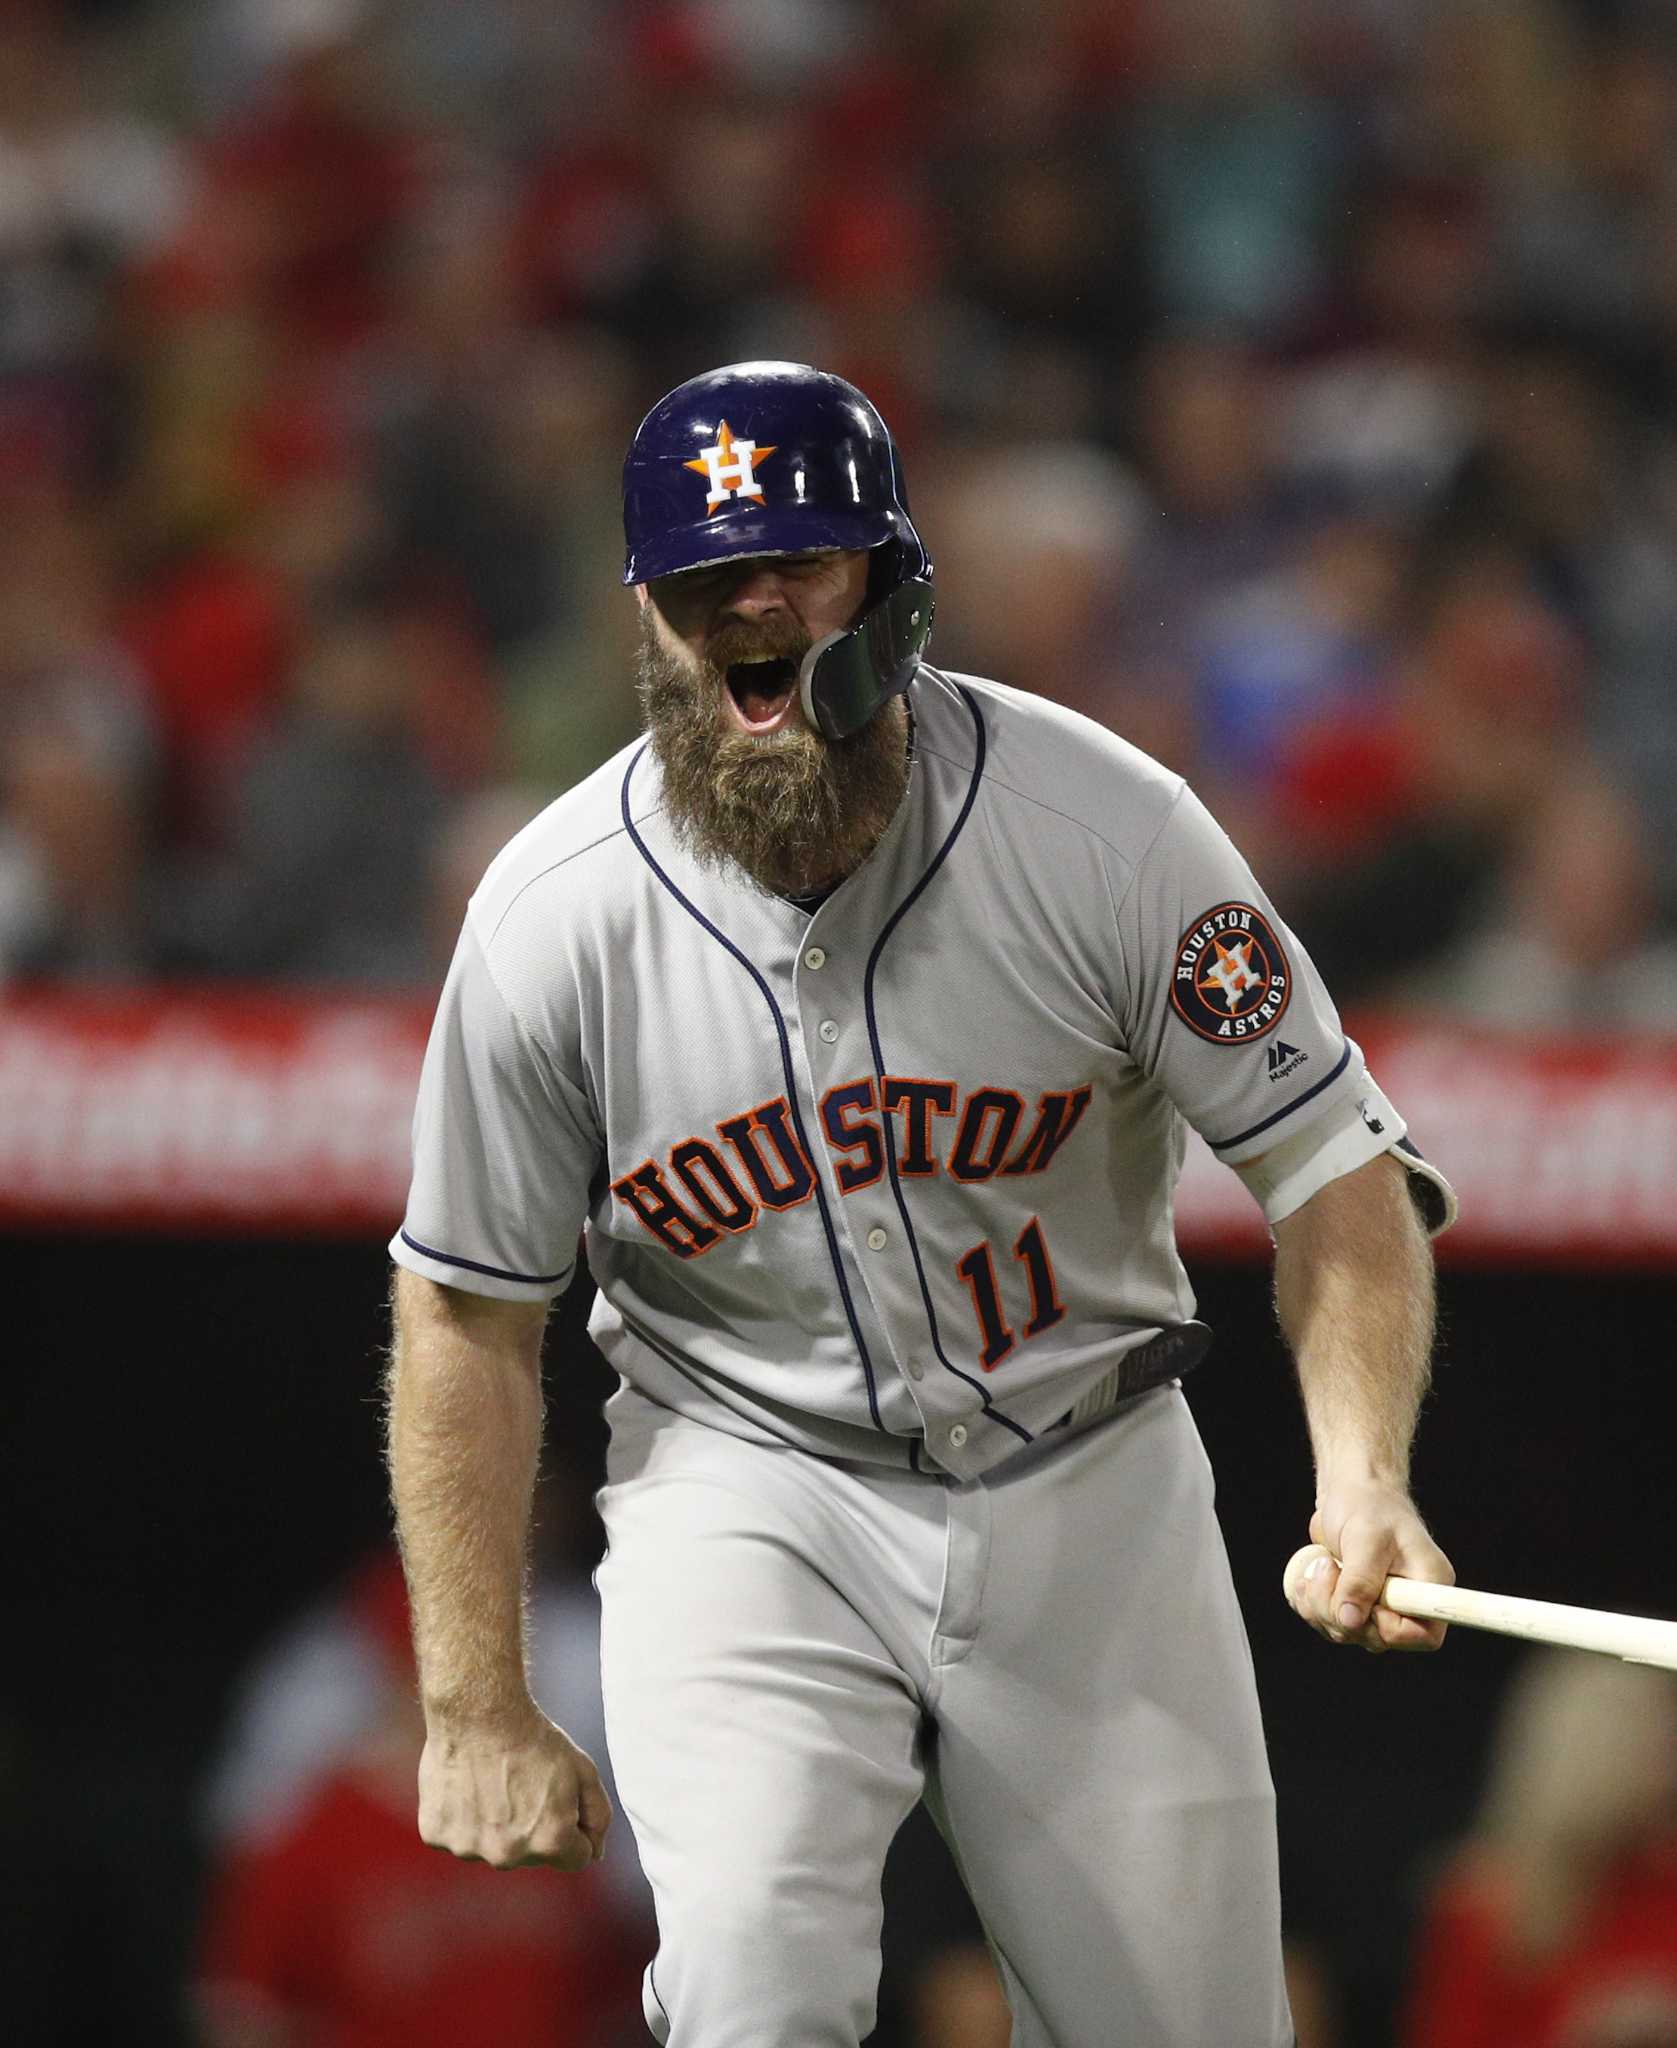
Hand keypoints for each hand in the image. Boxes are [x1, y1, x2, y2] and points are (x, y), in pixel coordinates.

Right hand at [418, 1711, 611, 1870]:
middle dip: (535, 1828)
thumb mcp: (584, 1771)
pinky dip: (462, 1817)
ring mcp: (469, 1848)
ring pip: (491, 1846)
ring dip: (495, 1825)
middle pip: (532, 1855)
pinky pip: (457, 1835)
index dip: (575, 1827)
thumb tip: (595, 1852)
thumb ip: (598, 1817)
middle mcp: (508, 1855)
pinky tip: (467, 1785)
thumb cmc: (533, 1739)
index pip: (576, 1857)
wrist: (478, 1712)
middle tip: (523, 1785)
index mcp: (550, 1842)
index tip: (559, 1800)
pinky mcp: (436, 1835)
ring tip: (492, 1783)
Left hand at [1290, 1484, 1453, 1653]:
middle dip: (1340, 1612)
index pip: (1424, 1636)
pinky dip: (1313, 1607)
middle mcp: (1410, 1601)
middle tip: (1327, 1570)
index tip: (1365, 1600)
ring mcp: (1381, 1606)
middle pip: (1377, 1638)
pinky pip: (1331, 1624)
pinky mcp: (1356, 1604)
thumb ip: (1360, 1581)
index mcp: (1429, 1585)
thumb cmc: (1368, 1505)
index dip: (1388, 1629)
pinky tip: (1307, 1580)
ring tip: (1318, 1566)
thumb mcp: (1367, 1539)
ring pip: (1349, 1633)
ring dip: (1321, 1607)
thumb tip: (1350, 1622)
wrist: (1350, 1492)